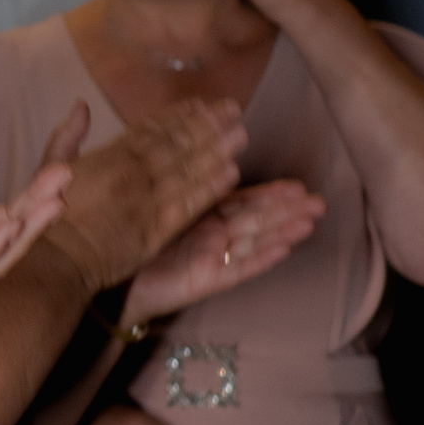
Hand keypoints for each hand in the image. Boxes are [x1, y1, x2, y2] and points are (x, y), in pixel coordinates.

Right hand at [41, 98, 247, 292]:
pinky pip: (189, 204)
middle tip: (232, 110)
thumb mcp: (51, 166)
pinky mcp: (157, 230)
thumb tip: (82, 104)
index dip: (177, 115)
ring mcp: (146, 201)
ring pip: (188, 170)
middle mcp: (131, 173)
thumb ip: (69, 134)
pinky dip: (210, 188)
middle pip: (176, 144)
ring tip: (240, 135)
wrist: (55, 257)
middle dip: (206, 125)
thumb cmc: (48, 214)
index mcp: (108, 156)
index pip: (149, 129)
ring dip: (216, 150)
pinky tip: (230, 174)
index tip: (199, 104)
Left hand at [125, 180, 324, 319]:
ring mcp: (211, 259)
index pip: (240, 200)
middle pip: (255, 220)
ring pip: (253, 241)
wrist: (105, 280)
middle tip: (318, 200)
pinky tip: (285, 249)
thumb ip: (165, 179)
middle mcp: (210, 236)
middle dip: (287, 210)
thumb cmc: (120, 239)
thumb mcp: (144, 203)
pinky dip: (261, 259)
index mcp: (198, 215)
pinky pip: (238, 269)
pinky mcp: (206, 280)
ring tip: (311, 221)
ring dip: (283, 231)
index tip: (296, 183)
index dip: (268, 193)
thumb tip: (177, 143)